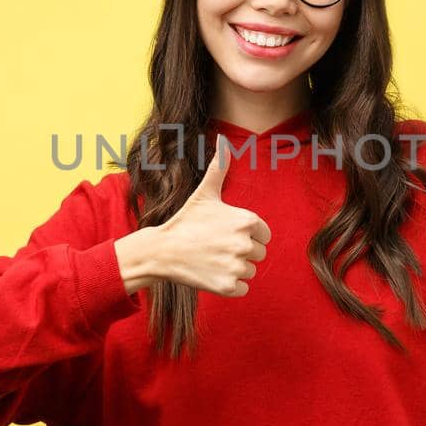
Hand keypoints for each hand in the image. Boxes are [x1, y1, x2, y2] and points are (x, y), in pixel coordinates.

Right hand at [152, 135, 271, 296]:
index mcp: (247, 221)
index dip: (246, 234)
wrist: (162, 252)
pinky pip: (243, 288)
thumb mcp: (205, 193)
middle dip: (240, 252)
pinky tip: (212, 273)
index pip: (263, 234)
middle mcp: (245, 244)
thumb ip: (220, 167)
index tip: (224, 233)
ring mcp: (237, 267)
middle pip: (258, 253)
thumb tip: (221, 137)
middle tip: (216, 247)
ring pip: (250, 270)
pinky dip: (230, 284)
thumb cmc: (186, 221)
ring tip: (212, 259)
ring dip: (234, 268)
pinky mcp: (229, 287)